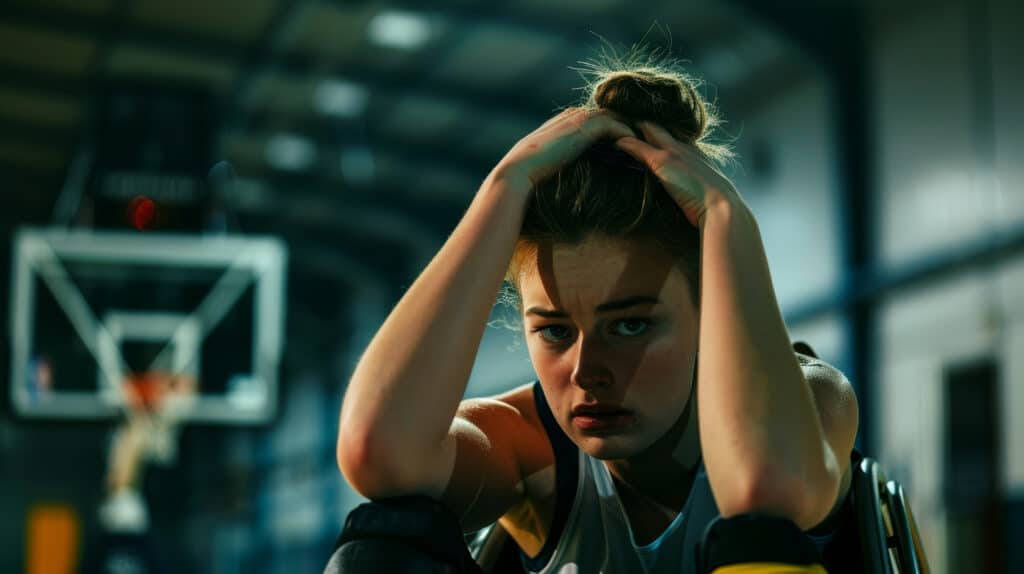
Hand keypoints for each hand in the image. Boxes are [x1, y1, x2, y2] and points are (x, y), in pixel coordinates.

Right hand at [491, 108, 637, 191]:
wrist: (519, 170)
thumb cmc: (530, 172)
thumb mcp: (550, 160)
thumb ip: (564, 157)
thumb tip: (571, 170)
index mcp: (566, 120)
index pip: (598, 118)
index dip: (615, 128)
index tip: (629, 142)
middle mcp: (573, 114)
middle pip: (610, 114)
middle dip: (627, 125)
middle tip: (646, 141)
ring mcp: (578, 118)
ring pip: (615, 117)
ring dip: (632, 130)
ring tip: (647, 144)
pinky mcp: (583, 127)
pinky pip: (615, 127)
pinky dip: (628, 136)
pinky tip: (637, 148)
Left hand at [614, 121, 741, 227]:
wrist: (723, 208)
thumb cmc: (717, 209)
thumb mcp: (707, 196)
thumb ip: (698, 193)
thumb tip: (695, 204)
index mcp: (697, 155)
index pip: (674, 138)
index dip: (659, 134)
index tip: (645, 132)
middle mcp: (685, 148)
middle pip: (660, 127)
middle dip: (643, 123)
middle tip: (624, 120)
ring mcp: (674, 152)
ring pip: (648, 129)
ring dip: (631, 127)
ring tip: (614, 125)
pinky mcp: (662, 161)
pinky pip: (638, 145)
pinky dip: (624, 141)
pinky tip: (612, 140)